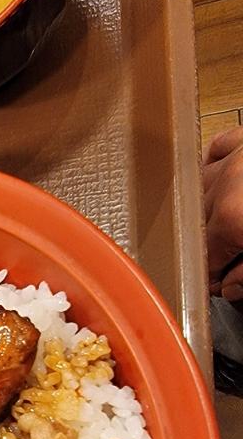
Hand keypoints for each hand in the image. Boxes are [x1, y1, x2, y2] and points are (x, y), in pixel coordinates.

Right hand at [204, 126, 242, 300]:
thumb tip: (230, 288)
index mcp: (232, 219)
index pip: (208, 258)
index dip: (215, 275)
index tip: (225, 284)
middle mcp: (225, 186)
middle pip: (202, 226)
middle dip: (215, 245)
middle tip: (234, 260)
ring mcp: (235, 158)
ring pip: (202, 189)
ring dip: (210, 210)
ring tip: (229, 224)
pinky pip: (217, 150)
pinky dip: (214, 165)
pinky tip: (226, 179)